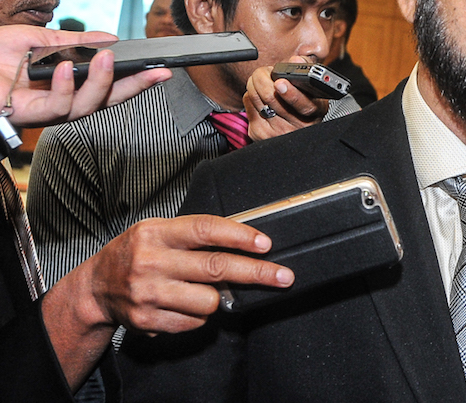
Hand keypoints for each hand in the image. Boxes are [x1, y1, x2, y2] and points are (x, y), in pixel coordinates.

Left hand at [0, 26, 170, 126]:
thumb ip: (73, 40)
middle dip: (136, 88)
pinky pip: (57, 106)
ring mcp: (48, 112)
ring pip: (87, 106)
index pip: (110, 86)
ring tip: (108, 59)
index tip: (161, 70)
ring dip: (101, 83)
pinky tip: (66, 69)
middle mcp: (63, 102)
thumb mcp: (37, 39)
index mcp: (68, 85)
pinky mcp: (30, 114)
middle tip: (157, 72)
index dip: (137, 80)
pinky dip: (65, 86)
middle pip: (108, 101)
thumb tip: (108, 38)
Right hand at [41, 214, 293, 387]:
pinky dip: (198, 315)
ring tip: (200, 289)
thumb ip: (195, 235)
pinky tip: (183, 304)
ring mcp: (148, 293)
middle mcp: (151, 262)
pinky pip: (195, 322)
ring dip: (217, 297)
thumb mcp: (159, 230)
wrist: (96, 286)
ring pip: (210, 300)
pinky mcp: (148, 320)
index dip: (239, 236)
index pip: (206, 230)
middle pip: (216, 267)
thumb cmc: (137, 252)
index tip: (265, 243)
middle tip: (283, 276)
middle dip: (256, 273)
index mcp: (156, 233)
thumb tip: (245, 241)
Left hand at [243, 56, 327, 140]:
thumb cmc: (303, 103)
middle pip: (271, 97)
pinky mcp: (259, 134)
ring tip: (261, 80)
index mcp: (315, 111)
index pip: (304, 105)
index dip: (291, 93)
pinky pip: (248, 105)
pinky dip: (250, 95)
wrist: (293, 130)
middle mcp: (297, 125)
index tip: (280, 82)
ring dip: (254, 84)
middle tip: (264, 71)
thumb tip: (296, 60)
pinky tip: (259, 96)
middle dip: (262, 77)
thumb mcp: (313, 89)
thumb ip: (307, 70)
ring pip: (256, 98)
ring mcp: (277, 132)